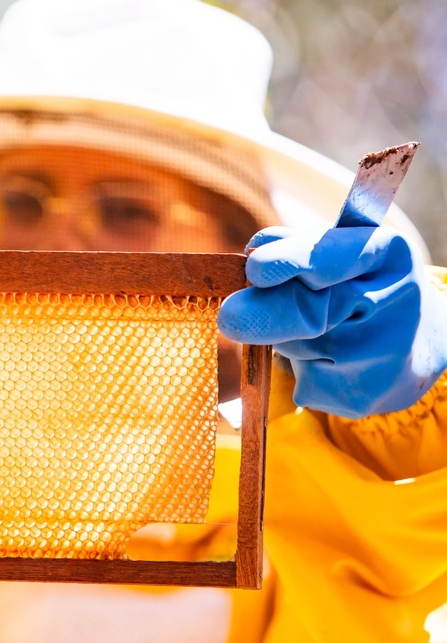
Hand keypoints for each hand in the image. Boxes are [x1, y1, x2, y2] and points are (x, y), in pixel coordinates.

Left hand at [218, 225, 446, 418]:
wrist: (413, 344)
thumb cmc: (357, 283)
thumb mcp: (338, 251)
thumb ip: (294, 245)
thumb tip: (254, 252)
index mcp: (385, 254)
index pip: (337, 257)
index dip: (294, 262)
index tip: (257, 269)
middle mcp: (392, 303)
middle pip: (310, 313)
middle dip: (263, 316)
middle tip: (229, 318)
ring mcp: (381, 356)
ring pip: (295, 348)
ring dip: (284, 338)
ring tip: (319, 330)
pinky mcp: (360, 398)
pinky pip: (302, 381)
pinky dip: (300, 368)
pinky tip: (329, 361)